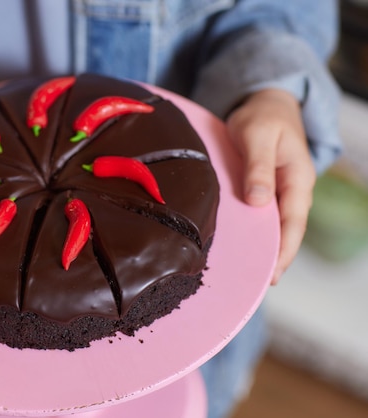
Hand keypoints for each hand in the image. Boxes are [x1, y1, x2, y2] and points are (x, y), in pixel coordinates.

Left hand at [226, 89, 315, 284]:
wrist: (266, 103)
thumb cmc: (262, 117)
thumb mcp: (258, 136)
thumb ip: (258, 167)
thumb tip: (258, 201)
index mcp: (297, 178)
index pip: (293, 222)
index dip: (285, 250)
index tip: (273, 274)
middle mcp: (293, 189)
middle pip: (288, 230)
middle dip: (277, 258)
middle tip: (259, 284)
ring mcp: (281, 190)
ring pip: (277, 225)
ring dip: (268, 248)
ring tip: (250, 273)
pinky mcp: (268, 189)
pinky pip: (266, 215)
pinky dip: (259, 232)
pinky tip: (245, 245)